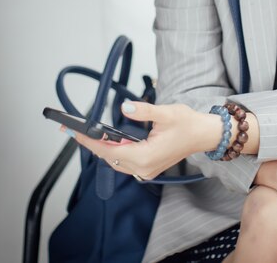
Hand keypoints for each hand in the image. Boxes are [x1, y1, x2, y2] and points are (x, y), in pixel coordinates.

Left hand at [66, 101, 221, 179]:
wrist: (204, 134)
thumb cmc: (188, 123)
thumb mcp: (166, 113)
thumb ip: (143, 111)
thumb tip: (125, 107)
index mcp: (146, 156)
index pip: (109, 151)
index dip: (90, 141)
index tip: (74, 133)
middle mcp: (143, 168)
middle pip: (109, 158)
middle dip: (91, 143)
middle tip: (72, 130)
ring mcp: (146, 169)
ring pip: (115, 161)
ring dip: (101, 147)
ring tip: (85, 134)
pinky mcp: (148, 166)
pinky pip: (124, 161)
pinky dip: (113, 150)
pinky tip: (106, 140)